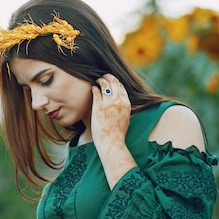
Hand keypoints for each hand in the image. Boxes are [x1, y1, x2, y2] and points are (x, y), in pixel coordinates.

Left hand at [91, 73, 136, 187]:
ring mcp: (108, 103)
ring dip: (101, 80)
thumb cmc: (117, 133)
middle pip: (114, 82)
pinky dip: (94, 88)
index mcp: (126, 103)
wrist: (111, 142)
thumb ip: (124, 109)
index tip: (111, 81)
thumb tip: (122, 104)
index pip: (122, 87)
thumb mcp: (126, 118)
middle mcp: (118, 101)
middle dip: (109, 77)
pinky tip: (92, 88)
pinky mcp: (98, 106)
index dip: (116, 82)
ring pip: (105, 84)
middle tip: (103, 76)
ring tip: (97, 80)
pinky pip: (96, 92)